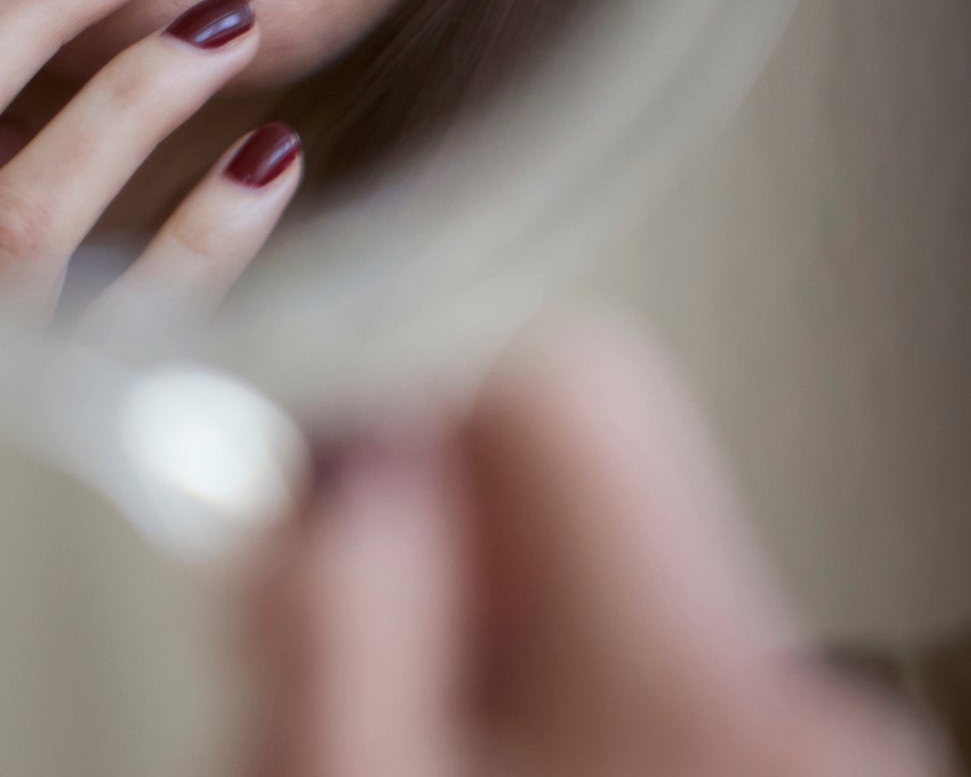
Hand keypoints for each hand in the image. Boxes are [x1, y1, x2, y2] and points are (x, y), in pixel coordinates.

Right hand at [236, 320, 950, 776]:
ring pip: (588, 636)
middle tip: (323, 718)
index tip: (328, 511)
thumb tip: (330, 460)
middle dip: (414, 585)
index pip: (560, 384)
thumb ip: (326, 621)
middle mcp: (801, 723)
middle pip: (559, 524)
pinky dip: (535, 753)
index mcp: (694, 688)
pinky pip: (641, 723)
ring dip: (465, 691)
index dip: (414, 414)